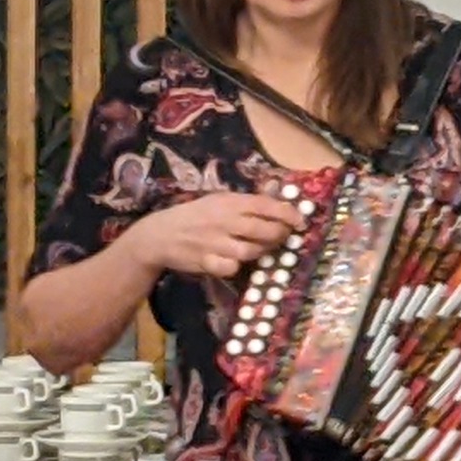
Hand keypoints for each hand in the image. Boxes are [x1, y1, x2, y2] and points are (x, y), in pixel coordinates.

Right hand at [126, 190, 302, 279]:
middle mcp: (223, 221)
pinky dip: (238, 266)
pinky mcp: (207, 261)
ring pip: (252, 251)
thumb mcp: (218, 201)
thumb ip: (246, 201)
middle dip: (280, 235)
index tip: (301, 221)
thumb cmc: (194, 216)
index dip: (287, 213)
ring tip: (263, 249)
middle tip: (285, 237)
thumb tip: (278, 193)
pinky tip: (236, 261)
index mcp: (228, 202)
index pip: (264, 205)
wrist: (160, 234)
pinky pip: (232, 268)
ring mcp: (215, 242)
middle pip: (263, 230)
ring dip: (263, 252)